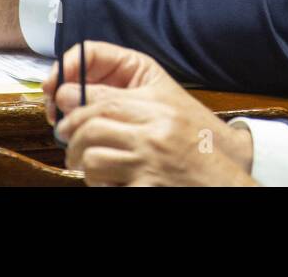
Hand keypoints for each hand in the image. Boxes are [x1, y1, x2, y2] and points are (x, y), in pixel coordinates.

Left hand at [46, 41, 256, 186]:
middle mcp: (153, 132)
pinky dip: (98, 184)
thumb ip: (136, 106)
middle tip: (68, 144)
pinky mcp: (144, 188)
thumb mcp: (171, 117)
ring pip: (91, 156)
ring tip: (87, 167)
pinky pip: (103, 184)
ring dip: (81, 163)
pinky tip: (106, 182)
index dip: (75, 105)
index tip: (65, 113)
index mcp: (159, 109)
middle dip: (71, 135)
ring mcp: (148, 162)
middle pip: (91, 124)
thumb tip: (87, 105)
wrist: (222, 183)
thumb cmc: (198, 150)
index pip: (103, 99)